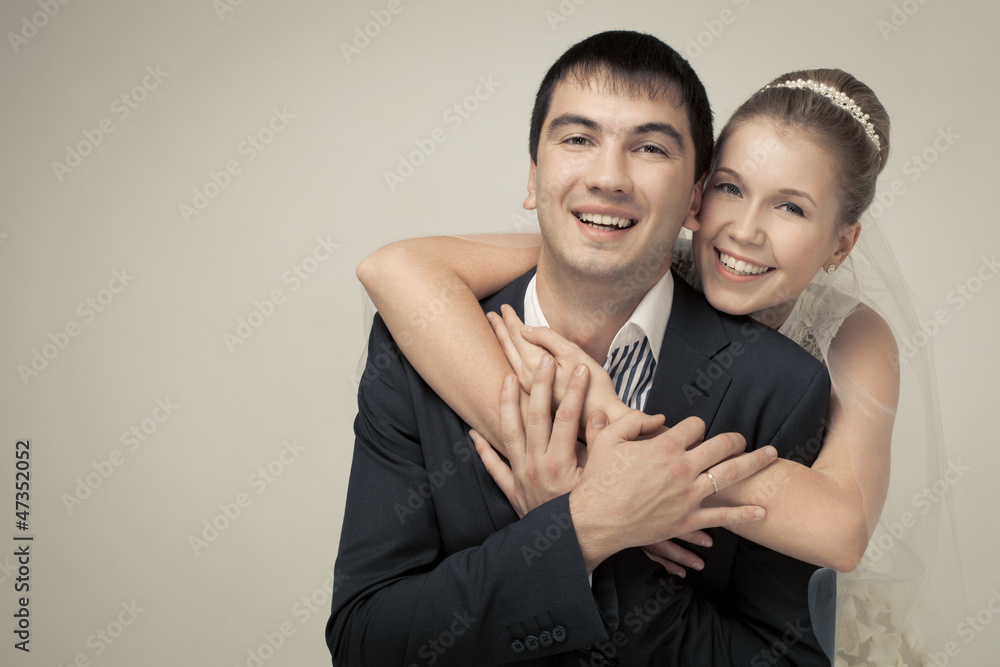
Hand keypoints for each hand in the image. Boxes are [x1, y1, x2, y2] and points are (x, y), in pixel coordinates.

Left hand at [471, 353, 588, 516]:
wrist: (567, 550)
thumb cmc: (589, 516)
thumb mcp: (600, 481)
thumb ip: (601, 447)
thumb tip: (600, 416)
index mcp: (560, 462)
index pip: (566, 416)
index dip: (573, 390)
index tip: (578, 369)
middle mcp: (535, 465)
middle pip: (535, 416)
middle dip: (539, 385)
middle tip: (543, 361)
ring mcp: (520, 476)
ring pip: (508, 432)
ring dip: (507, 404)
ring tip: (507, 379)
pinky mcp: (512, 490)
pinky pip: (493, 466)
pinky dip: (482, 449)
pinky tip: (473, 433)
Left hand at [489, 304, 625, 423]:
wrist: (599, 417)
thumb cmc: (591, 384)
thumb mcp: (573, 354)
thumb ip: (548, 339)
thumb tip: (525, 329)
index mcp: (532, 363)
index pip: (516, 335)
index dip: (510, 319)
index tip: (503, 307)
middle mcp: (524, 376)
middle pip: (507, 347)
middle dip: (500, 329)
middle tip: (492, 315)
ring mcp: (527, 388)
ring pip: (509, 359)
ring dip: (502, 342)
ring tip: (497, 331)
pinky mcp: (534, 395)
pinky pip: (515, 370)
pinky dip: (509, 357)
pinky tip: (510, 356)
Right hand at [569, 414, 776, 571]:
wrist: (595, 519)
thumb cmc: (598, 479)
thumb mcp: (607, 440)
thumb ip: (632, 422)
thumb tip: (656, 416)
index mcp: (664, 446)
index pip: (694, 426)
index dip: (695, 425)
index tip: (694, 429)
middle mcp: (682, 468)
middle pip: (721, 445)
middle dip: (735, 439)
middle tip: (742, 439)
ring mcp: (688, 495)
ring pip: (731, 475)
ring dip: (754, 463)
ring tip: (770, 457)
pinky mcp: (687, 520)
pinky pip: (722, 517)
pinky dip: (744, 514)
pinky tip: (762, 511)